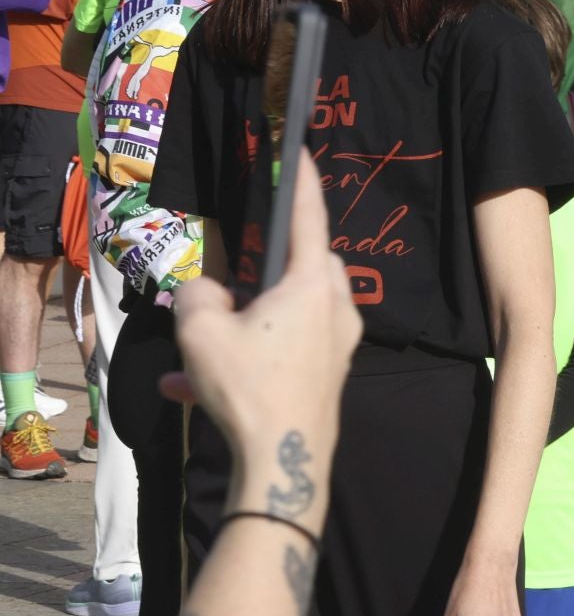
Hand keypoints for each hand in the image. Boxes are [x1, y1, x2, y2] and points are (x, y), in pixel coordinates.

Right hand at [164, 151, 360, 535]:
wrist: (285, 464)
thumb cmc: (250, 388)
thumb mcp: (202, 331)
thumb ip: (198, 295)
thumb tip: (207, 293)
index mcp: (315, 285)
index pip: (309, 218)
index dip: (301, 182)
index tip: (300, 151)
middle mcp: (337, 308)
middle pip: (303, 268)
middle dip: (264, 271)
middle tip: (231, 282)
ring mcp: (338, 344)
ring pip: (286, 315)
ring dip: (241, 327)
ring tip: (194, 354)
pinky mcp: (328, 374)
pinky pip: (283, 353)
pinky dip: (245, 361)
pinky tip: (192, 389)